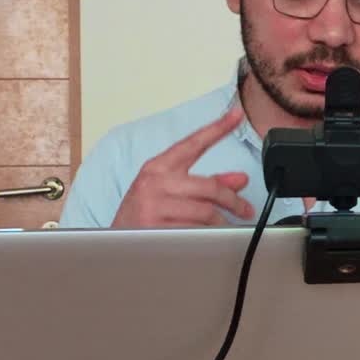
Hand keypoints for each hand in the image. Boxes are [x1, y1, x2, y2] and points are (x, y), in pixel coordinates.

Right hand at [111, 106, 256, 227]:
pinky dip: (207, 235)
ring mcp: (155, 206)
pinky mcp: (157, 229)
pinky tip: (206, 237)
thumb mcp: (168, 191)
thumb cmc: (143, 214)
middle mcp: (156, 182)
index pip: (193, 143)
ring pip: (206, 212)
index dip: (217, 128)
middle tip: (245, 209)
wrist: (115, 244)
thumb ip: (204, 184)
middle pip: (209, 186)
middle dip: (233, 200)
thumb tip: (239, 180)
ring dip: (221, 222)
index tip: (236, 114)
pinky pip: (196, 231)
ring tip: (223, 226)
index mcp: (159, 167)